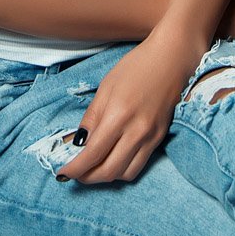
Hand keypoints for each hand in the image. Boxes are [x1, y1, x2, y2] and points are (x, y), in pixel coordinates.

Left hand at [55, 31, 203, 184]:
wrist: (172, 57)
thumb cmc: (137, 66)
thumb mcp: (106, 86)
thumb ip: (92, 117)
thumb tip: (78, 143)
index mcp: (118, 115)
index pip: (92, 154)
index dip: (75, 169)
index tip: (63, 173)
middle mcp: (136, 131)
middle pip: (108, 171)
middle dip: (87, 177)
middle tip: (76, 174)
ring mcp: (151, 137)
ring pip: (125, 174)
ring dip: (105, 176)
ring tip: (93, 168)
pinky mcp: (160, 138)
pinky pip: (139, 165)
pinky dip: (123, 170)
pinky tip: (113, 160)